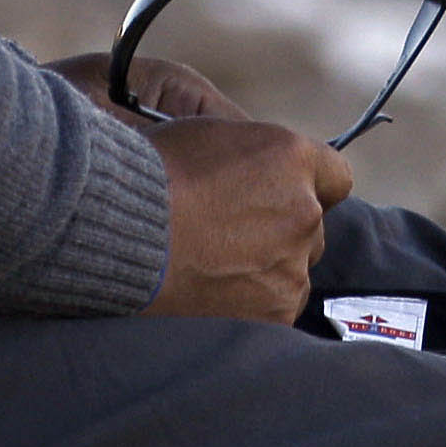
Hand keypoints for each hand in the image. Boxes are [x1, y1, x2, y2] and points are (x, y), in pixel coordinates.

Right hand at [54, 51, 347, 324]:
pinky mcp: (272, 312)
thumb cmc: (144, 175)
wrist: (110, 232)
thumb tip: (266, 176)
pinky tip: (207, 294)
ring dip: (263, 272)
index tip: (278, 197)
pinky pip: (274, 309)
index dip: (306, 187)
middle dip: (280, 232)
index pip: (335, 177)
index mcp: (291, 158)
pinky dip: (248, 306)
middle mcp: (303, 211)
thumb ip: (255, 157)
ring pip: (293, 272)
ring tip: (207, 268)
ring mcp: (290, 266)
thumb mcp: (207, 134)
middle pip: (311, 228)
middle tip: (227, 237)